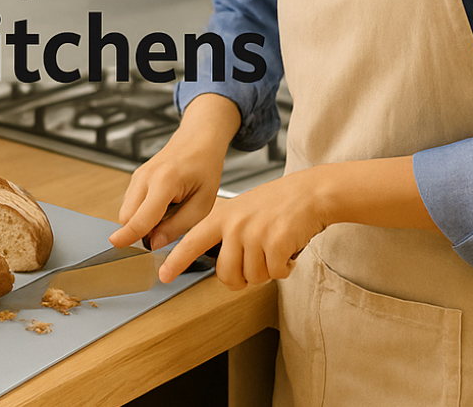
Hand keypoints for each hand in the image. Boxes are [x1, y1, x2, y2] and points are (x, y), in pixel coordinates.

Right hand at [110, 94, 240, 252]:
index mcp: (165, 182)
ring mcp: (138, 175)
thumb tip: (154, 243)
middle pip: (127, 216)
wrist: (198, 141)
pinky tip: (164, 204)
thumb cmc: (204, 169)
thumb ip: (177, 226)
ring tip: (171, 210)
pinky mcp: (135, 177)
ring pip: (127, 211)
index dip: (128, 234)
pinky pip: (131, 203)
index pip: (142, 216)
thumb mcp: (202, 204)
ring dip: (142, 221)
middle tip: (169, 227)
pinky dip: (142, 211)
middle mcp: (145, 176)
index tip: (116, 245)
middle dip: (140, 231)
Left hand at [159, 156, 439, 289]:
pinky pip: (275, 274)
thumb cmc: (275, 205)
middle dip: (242, 279)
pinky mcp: (275, 242)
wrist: (308, 193)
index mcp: (222, 217)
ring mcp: (254, 233)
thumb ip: (226, 235)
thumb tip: (223, 270)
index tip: (164, 276)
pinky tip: (288, 251)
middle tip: (255, 267)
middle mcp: (234, 225)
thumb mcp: (241, 211)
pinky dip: (284, 269)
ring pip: (252, 277)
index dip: (176, 261)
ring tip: (273, 251)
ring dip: (266, 272)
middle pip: (226, 275)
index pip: (192, 241)